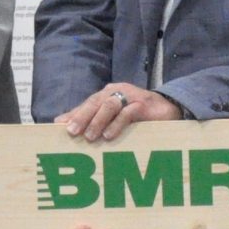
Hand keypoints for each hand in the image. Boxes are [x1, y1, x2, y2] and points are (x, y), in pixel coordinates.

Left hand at [55, 82, 183, 142]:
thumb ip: (92, 118)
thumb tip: (62, 123)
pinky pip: (128, 113)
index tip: (59, 127)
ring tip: (89, 136)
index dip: (74, 114)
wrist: (169, 109)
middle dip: (82, 117)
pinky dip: (117, 124)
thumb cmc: (138, 115)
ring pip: (109, 105)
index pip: (87, 104)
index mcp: (107, 94)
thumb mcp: (114, 117)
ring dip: (98, 121)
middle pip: (95, 102)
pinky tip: (109, 135)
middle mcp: (116, 92)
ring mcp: (130, 96)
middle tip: (71, 132)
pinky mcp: (143, 104)